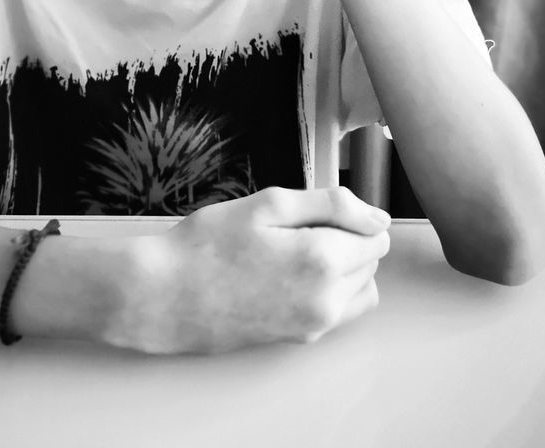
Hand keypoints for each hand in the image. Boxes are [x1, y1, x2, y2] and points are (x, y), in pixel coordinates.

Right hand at [133, 186, 389, 353]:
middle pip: (370, 263)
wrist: (166, 295)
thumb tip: (378, 218)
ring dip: (342, 268)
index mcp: (323, 260)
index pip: (377, 236)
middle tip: (292, 229)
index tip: (313, 212)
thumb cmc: (208, 245)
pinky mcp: (300, 339)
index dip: (349, 216)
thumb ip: (331, 204)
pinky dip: (325, 290)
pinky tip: (285, 274)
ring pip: (359, 290)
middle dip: (345, 240)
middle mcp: (327, 301)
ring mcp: (314, 325)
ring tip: (292, 251)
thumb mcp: (268, 204)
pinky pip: (337, 311)